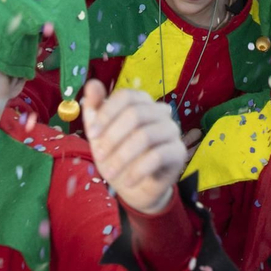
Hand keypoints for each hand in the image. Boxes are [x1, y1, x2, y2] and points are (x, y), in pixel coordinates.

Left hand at [81, 80, 186, 213]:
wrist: (134, 186)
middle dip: (112, 137)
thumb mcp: (100, 134)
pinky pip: (157, 156)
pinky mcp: (178, 152)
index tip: (91, 133)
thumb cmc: (116, 154)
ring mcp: (171, 130)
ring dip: (122, 156)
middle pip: (135, 114)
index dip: (106, 113)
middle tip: (99, 156)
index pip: (126, 96)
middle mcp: (160, 111)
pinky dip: (137, 170)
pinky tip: (127, 182)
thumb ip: (95, 109)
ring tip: (109, 173)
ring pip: (145, 135)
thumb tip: (92, 84)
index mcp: (141, 102)